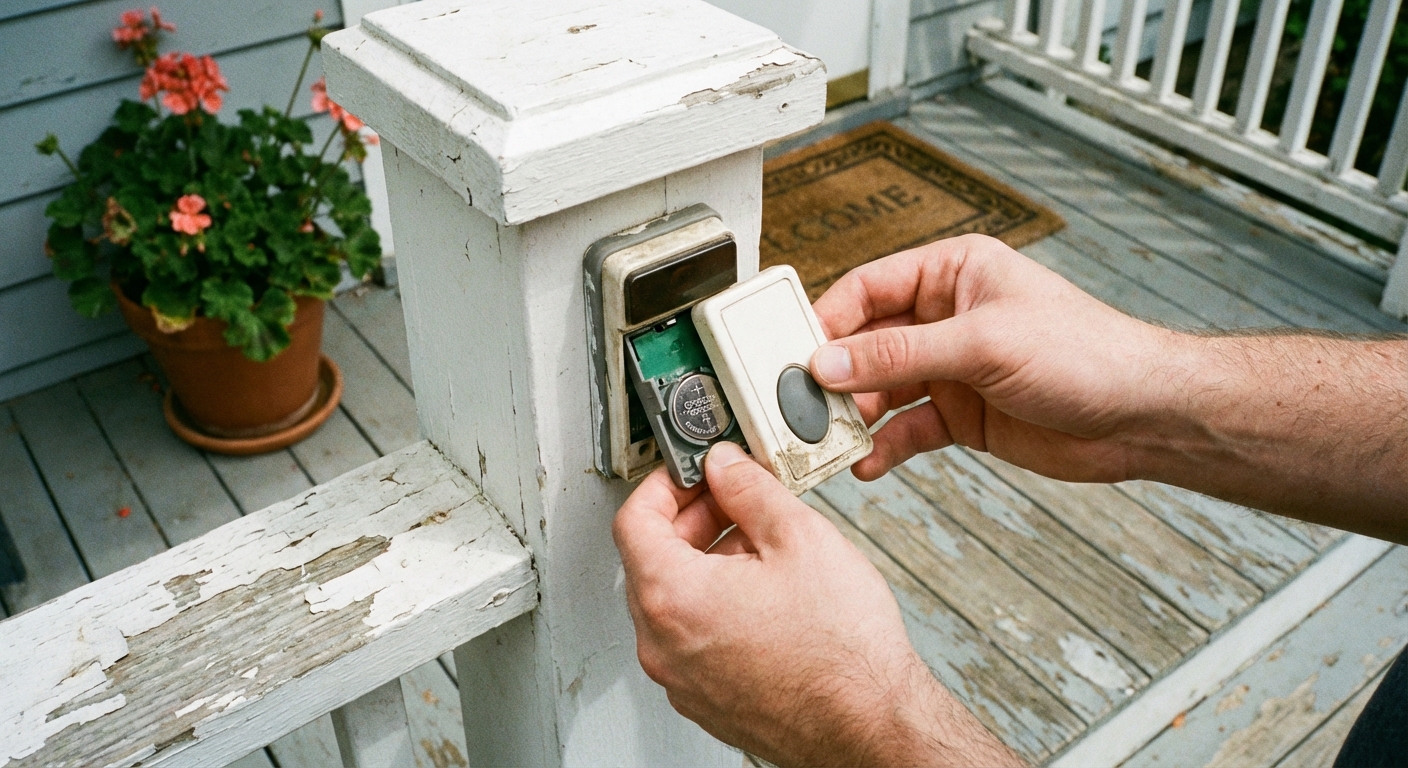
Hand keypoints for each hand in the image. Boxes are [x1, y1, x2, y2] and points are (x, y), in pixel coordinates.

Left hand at [613, 441, 1021, 766]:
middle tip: (734, 498)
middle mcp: (663, 644)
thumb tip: (726, 467)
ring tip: (761, 544)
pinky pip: (693, 637)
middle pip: (651, 560)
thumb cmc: (841, 651)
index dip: (664, 483)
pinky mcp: (704, 699)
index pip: (634, 520)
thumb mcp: (799, 537)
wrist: (870, 725)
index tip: (693, 471)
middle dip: (692, 519)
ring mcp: (681, 678)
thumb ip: (750, 489)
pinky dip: (715, 604)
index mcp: (673, 597)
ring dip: (707, 561)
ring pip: (674, 600)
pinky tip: (764, 591)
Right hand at [809, 234, 1181, 483]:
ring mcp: (951, 369)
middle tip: (799, 406)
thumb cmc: (1087, 352)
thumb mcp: (983, 344)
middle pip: (865, 343)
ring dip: (853, 418)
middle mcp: (945, 318)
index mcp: (952, 273)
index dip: (826, 321)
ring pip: (880, 391)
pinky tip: (868, 464)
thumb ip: (900, 354)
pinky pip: (907, 429)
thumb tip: (829, 362)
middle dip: (832, 377)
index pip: (867, 289)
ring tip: (828, 443)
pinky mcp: (961, 415)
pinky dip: (884, 448)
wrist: (1142, 416)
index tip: (792, 355)